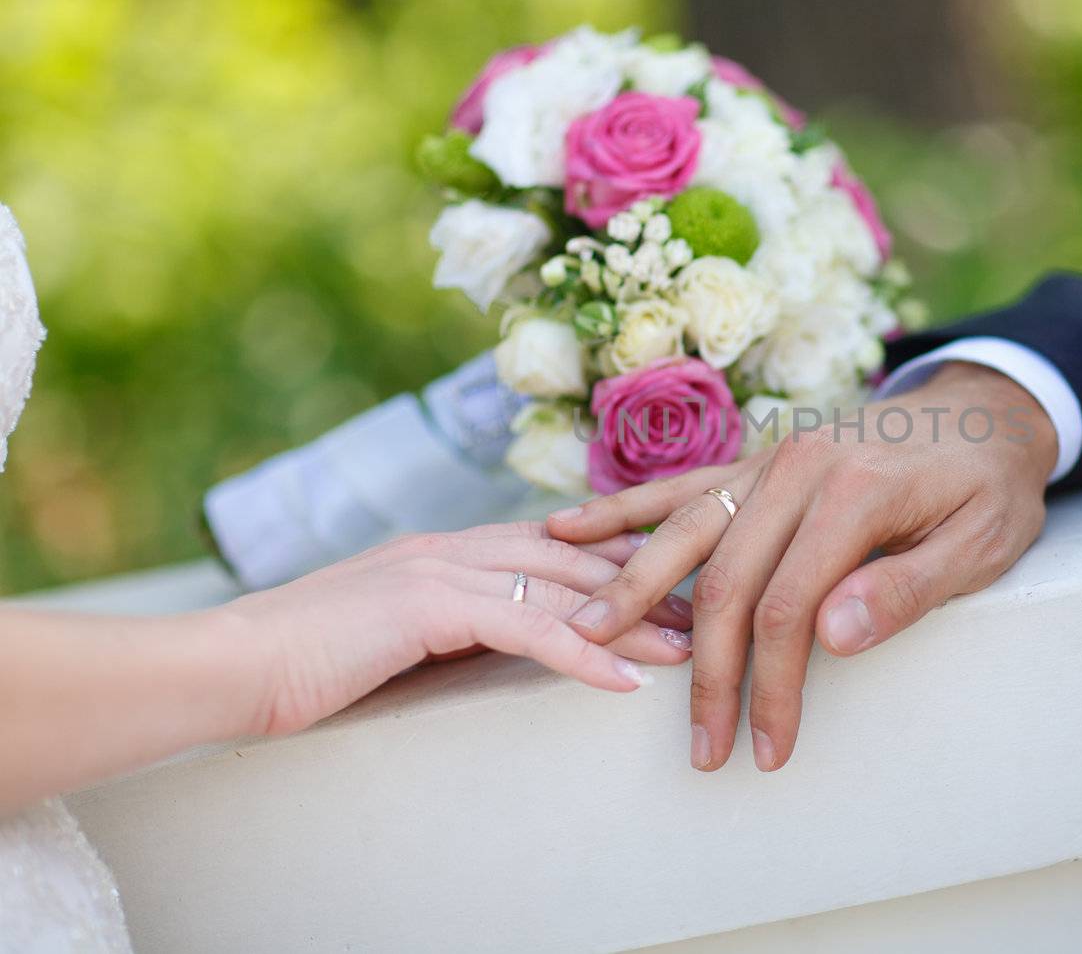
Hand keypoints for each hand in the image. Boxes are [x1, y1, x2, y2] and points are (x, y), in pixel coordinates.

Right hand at [219, 519, 691, 736]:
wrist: (228, 664)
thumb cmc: (301, 660)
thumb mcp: (388, 635)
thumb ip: (441, 625)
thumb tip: (492, 641)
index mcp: (444, 549)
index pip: (551, 547)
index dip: (616, 563)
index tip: (671, 583)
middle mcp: (450, 547)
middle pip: (572, 561)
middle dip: (644, 584)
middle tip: (708, 608)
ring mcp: (438, 569)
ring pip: (560, 590)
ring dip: (631, 620)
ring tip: (690, 648)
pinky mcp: (425, 606)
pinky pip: (524, 628)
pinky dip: (580, 654)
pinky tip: (624, 682)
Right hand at [546, 363, 1055, 771]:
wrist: (986, 411)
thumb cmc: (989, 488)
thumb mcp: (980, 544)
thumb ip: (906, 589)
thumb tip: (831, 637)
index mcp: (854, 491)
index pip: (788, 607)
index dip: (771, 686)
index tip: (766, 747)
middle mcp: (799, 467)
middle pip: (727, 580)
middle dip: (707, 672)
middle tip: (700, 745)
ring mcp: (771, 458)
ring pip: (686, 531)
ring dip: (633, 589)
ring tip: (583, 636)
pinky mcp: (758, 460)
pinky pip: (682, 487)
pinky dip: (624, 510)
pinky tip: (568, 528)